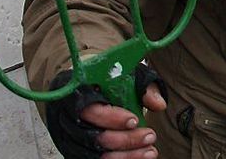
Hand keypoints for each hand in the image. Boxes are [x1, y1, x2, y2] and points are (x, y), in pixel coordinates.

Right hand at [45, 65, 168, 158]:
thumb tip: (159, 104)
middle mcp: (66, 118)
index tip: (134, 120)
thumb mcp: (126, 75)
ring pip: (95, 154)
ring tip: (149, 150)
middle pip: (94, 137)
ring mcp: (68, 138)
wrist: (88, 87)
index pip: (90, 110)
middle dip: (126, 140)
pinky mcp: (75, 150)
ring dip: (125, 155)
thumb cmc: (107, 80)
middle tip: (150, 136)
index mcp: (76, 93)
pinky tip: (138, 157)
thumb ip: (142, 87)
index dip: (112, 118)